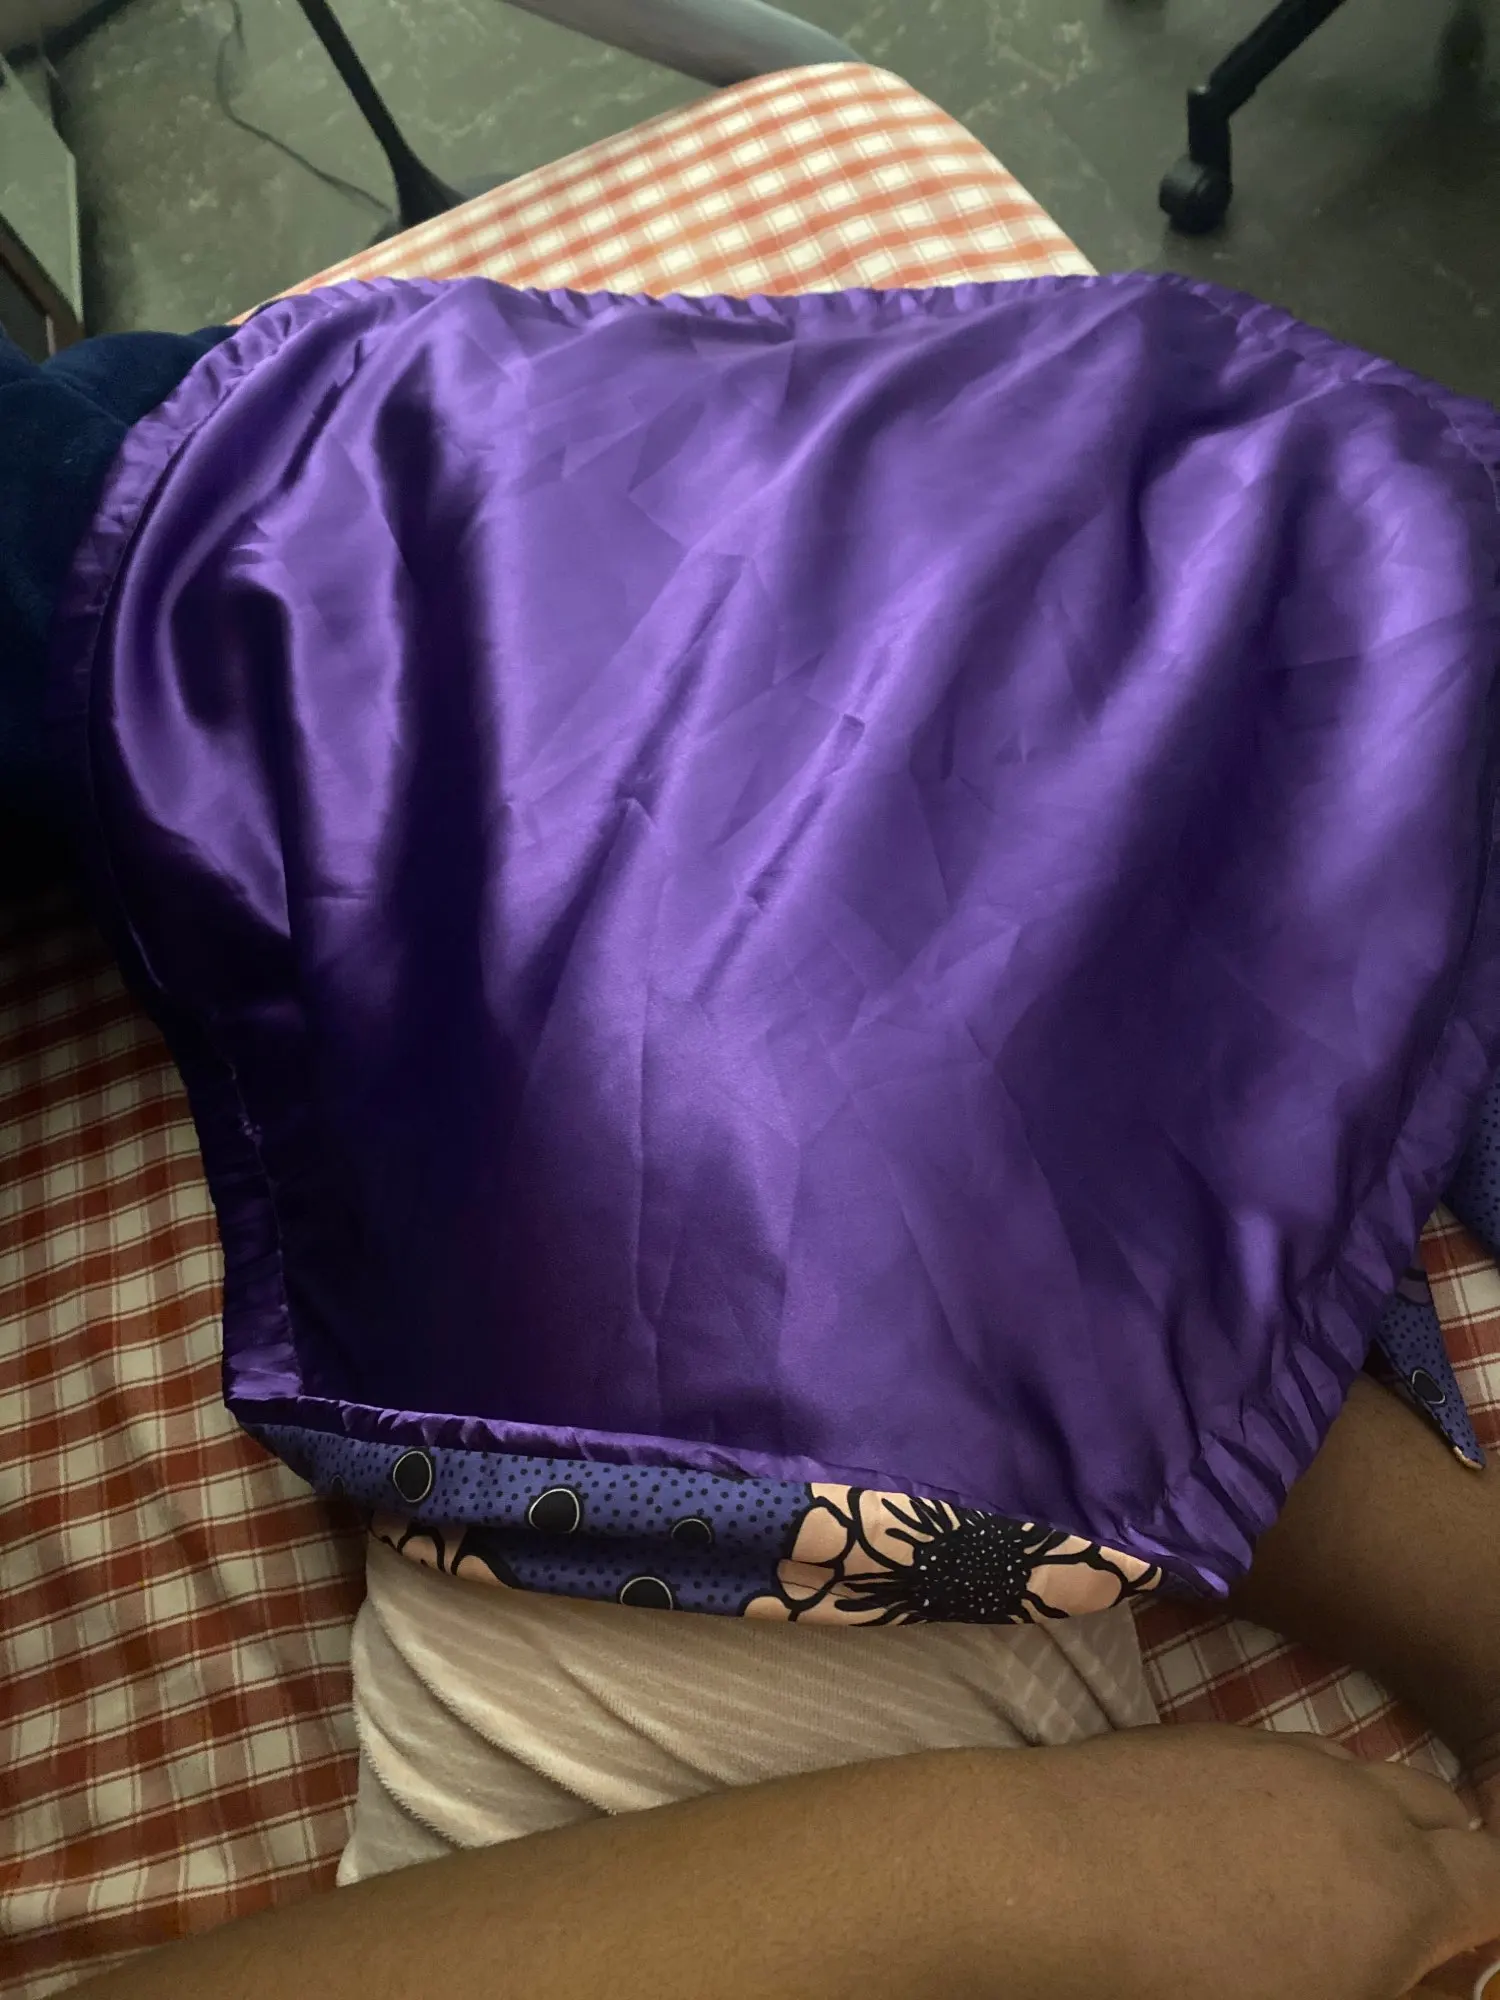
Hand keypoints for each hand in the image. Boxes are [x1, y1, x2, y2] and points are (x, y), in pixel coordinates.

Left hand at [1015, 1723, 1499, 1999]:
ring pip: (1361, 1773)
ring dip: (1368, 1821)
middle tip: (1410, 1924)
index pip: (1499, 1880)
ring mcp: (1274, 1754)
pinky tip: (1239, 1848)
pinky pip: (1283, 1758)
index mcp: (1402, 1890)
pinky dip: (1292, 1796)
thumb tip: (1391, 1965)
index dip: (1491, 1912)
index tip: (1463, 1947)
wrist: (1046, 1878)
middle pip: (1443, 1812)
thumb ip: (1375, 1980)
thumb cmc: (1185, 1988)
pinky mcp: (1203, 1737)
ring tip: (1323, 1886)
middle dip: (1448, 1861)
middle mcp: (1353, 1801)